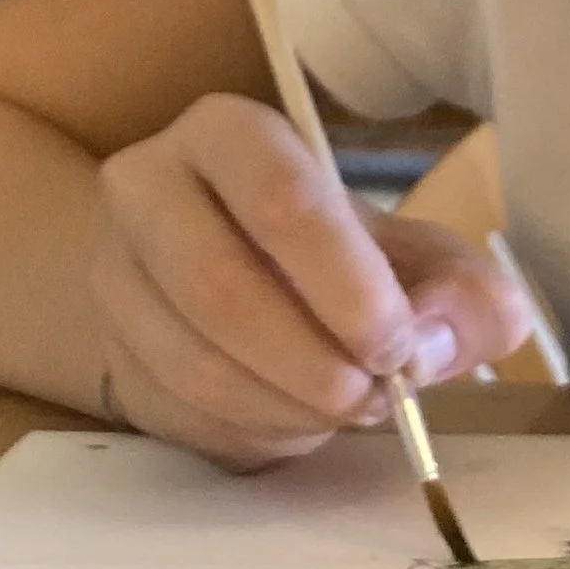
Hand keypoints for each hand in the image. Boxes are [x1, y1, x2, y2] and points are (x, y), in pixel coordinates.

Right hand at [88, 94, 533, 468]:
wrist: (230, 281)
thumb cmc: (331, 256)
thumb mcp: (412, 255)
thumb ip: (459, 291)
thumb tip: (435, 341)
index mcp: (229, 135)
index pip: (280, 199)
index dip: (347, 285)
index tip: (397, 345)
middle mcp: (147, 187)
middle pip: (219, 288)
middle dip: (314, 363)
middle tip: (375, 397)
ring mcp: (114, 274)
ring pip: (194, 363)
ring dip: (288, 408)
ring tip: (346, 409)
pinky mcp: (110, 351)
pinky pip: (180, 413)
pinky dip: (254, 434)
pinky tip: (298, 421)